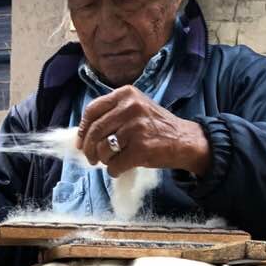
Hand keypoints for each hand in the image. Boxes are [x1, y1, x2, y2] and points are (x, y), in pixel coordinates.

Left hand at [76, 86, 210, 177]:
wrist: (185, 140)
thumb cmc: (157, 126)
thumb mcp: (136, 108)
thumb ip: (113, 113)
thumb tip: (84, 132)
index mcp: (125, 94)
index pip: (92, 110)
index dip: (82, 129)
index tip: (81, 142)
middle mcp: (130, 108)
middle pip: (95, 131)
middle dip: (88, 149)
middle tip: (91, 158)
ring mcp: (135, 128)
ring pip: (103, 149)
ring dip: (103, 160)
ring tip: (111, 162)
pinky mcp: (141, 149)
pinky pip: (115, 164)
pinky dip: (114, 170)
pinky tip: (120, 169)